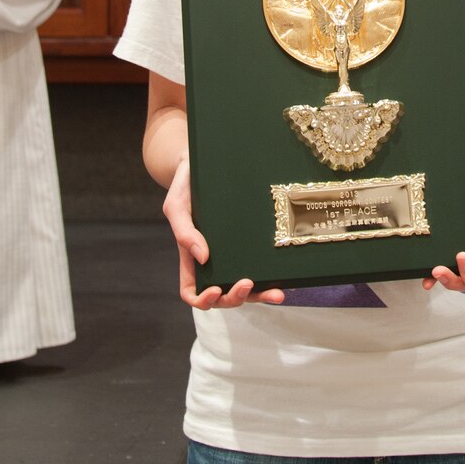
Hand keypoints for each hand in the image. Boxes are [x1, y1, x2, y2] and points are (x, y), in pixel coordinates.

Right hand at [162, 157, 285, 309]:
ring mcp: (234, 255)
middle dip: (236, 297)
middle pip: (223, 296)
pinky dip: (273, 277)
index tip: (215, 290)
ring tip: (278, 293)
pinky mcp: (251, 243)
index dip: (203, 299)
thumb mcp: (177, 205)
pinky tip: (287, 278)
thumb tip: (203, 258)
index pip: (191, 291)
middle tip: (248, 283)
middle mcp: (213, 261)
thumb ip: (184, 232)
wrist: (205, 163)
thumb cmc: (185, 185)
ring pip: (246, 288)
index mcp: (191, 258)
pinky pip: (261, 267)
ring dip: (261, 296)